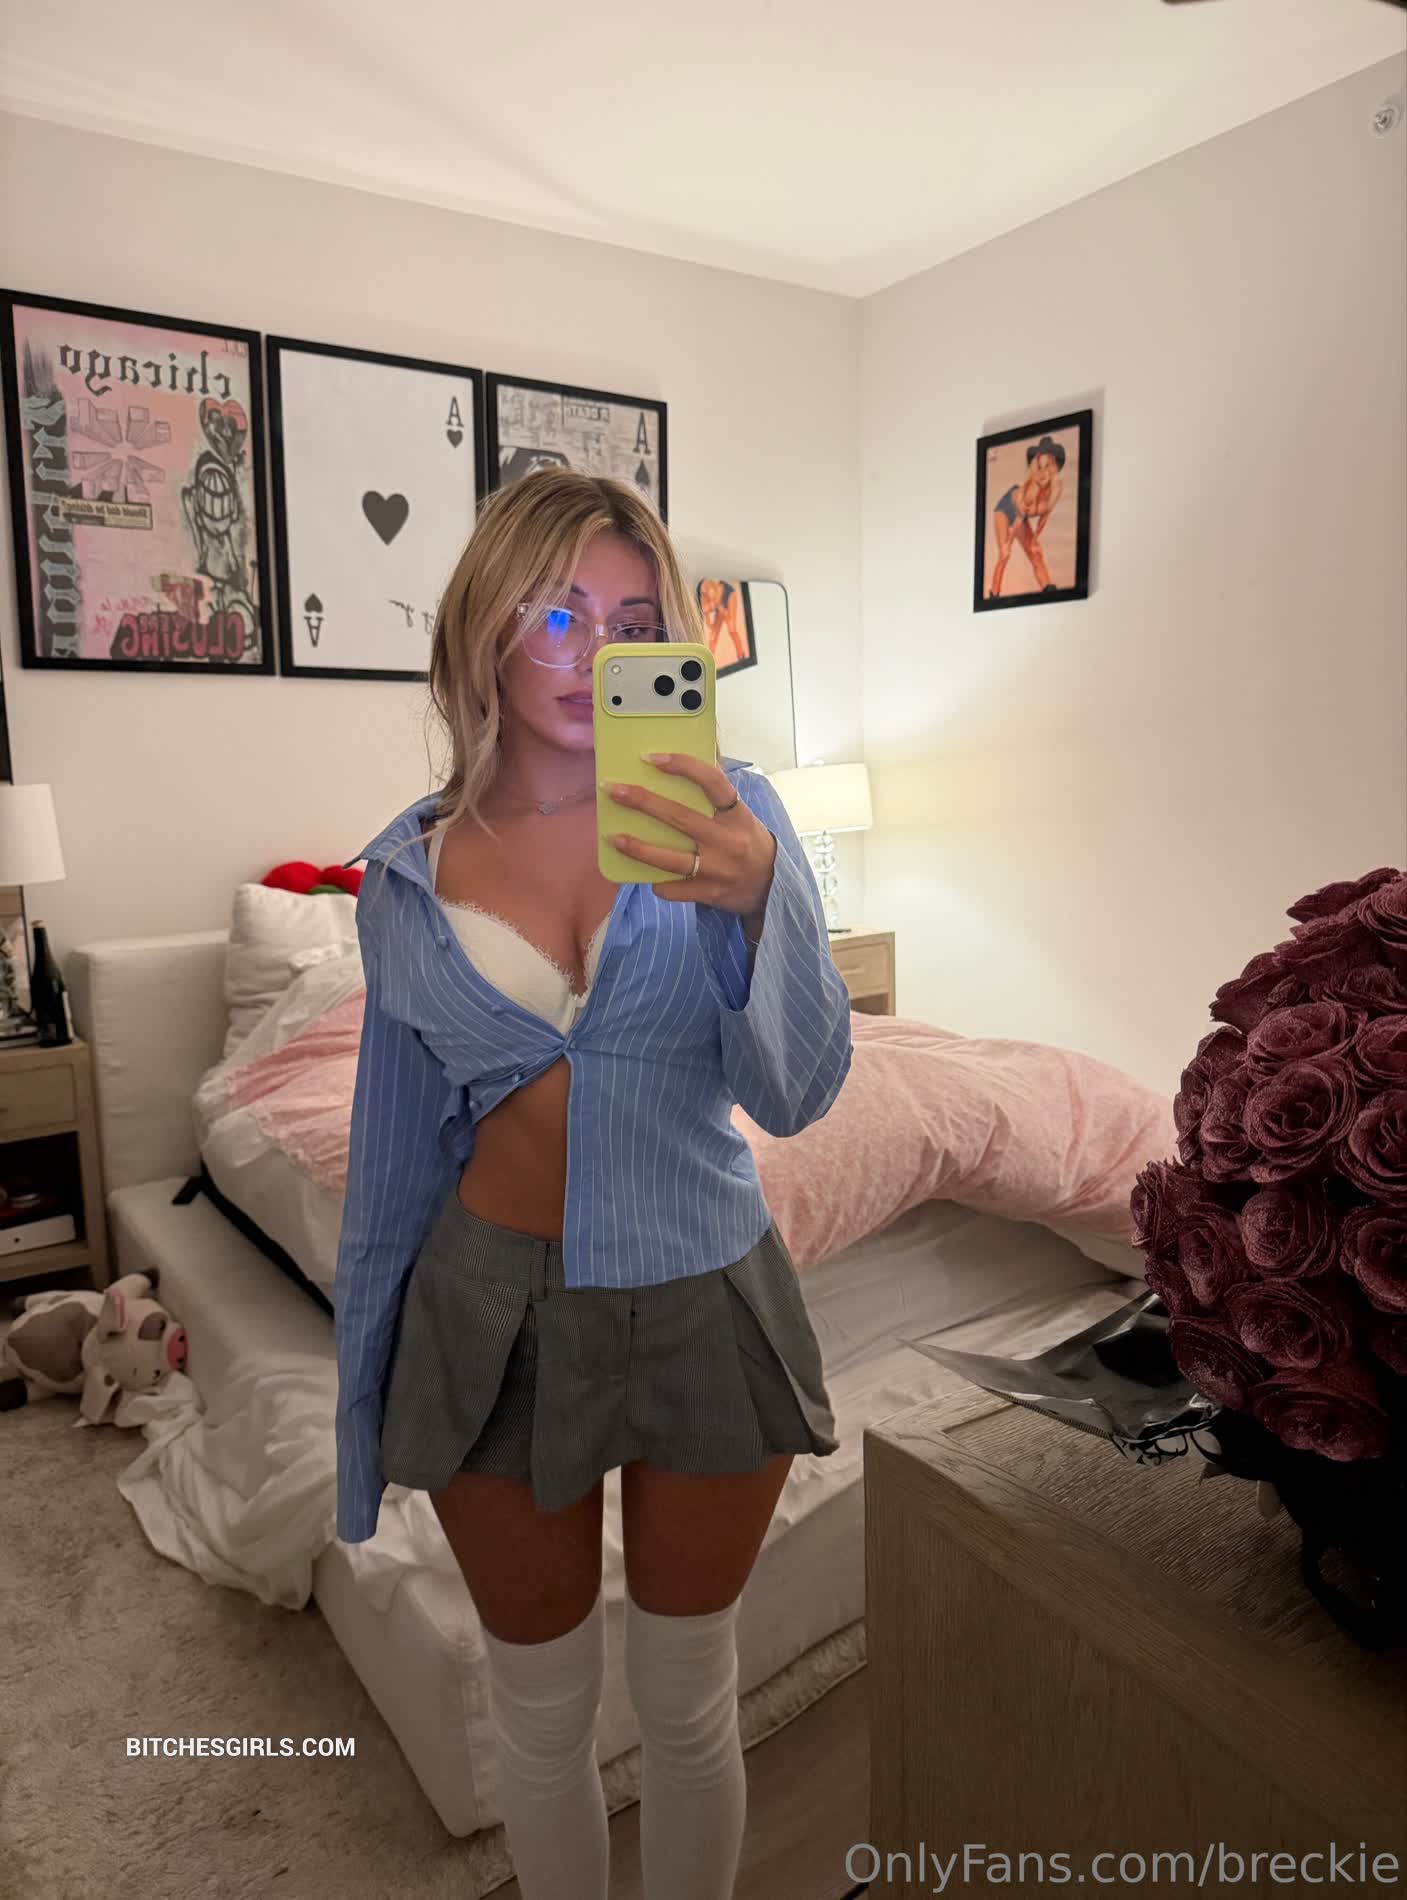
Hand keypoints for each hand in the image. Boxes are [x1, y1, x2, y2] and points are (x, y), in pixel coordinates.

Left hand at [603, 753, 776, 914]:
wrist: (771, 886)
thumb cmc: (747, 842)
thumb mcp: (741, 815)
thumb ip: (717, 793)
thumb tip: (694, 757)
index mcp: (737, 815)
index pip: (712, 782)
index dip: (683, 766)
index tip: (652, 758)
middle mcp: (727, 840)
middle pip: (680, 818)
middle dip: (642, 802)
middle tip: (613, 789)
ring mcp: (717, 869)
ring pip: (671, 859)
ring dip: (637, 848)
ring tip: (612, 837)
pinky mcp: (708, 893)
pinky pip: (673, 889)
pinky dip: (657, 883)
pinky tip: (644, 875)